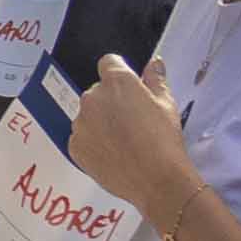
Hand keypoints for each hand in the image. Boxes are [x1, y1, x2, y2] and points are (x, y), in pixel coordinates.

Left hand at [61, 50, 197, 212]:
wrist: (154, 177)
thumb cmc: (163, 139)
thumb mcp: (166, 104)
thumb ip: (156, 80)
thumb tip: (154, 64)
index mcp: (117, 82)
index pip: (109, 63)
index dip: (119, 72)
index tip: (128, 85)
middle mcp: (92, 98)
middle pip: (98, 92)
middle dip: (111, 101)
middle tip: (133, 120)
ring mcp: (80, 123)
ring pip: (88, 115)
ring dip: (101, 122)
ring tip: (125, 140)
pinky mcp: (74, 145)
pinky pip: (82, 137)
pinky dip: (94, 142)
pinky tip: (114, 153)